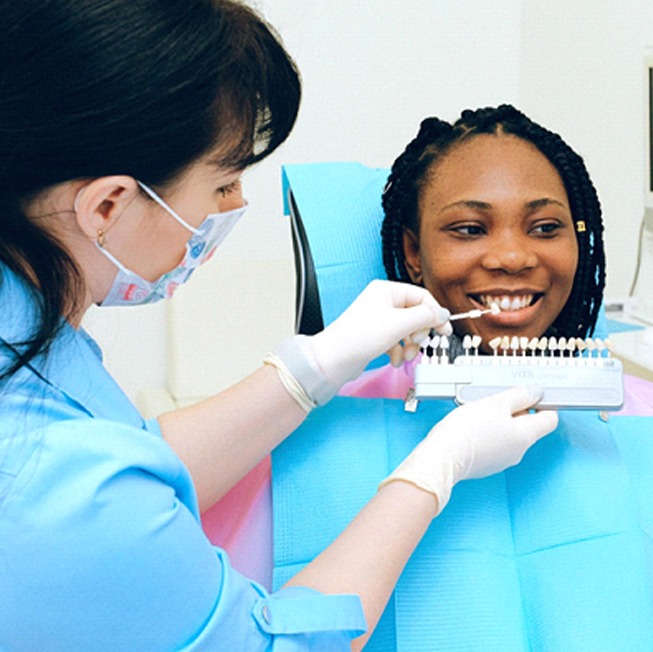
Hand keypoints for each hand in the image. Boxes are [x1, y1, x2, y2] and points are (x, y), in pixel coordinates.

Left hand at [309, 280, 450, 388]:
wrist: (335, 359)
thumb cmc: (359, 336)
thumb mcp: (400, 324)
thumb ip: (426, 317)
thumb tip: (443, 313)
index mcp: (387, 290)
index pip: (422, 297)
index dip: (435, 314)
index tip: (444, 330)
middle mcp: (382, 302)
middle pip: (416, 315)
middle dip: (419, 333)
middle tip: (417, 343)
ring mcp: (379, 319)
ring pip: (408, 330)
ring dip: (410, 346)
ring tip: (405, 355)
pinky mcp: (375, 336)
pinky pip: (397, 341)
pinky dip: (399, 352)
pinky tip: (394, 360)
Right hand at [379, 386, 557, 514]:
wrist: (442, 457)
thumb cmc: (466, 431)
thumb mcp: (494, 403)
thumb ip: (518, 396)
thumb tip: (535, 393)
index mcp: (525, 436)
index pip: (550, 419)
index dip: (542, 403)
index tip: (529, 395)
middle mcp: (518, 451)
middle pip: (527, 426)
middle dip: (513, 410)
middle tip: (495, 401)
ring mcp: (502, 460)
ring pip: (508, 435)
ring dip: (498, 421)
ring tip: (477, 413)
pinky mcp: (486, 464)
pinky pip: (493, 444)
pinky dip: (486, 434)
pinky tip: (470, 427)